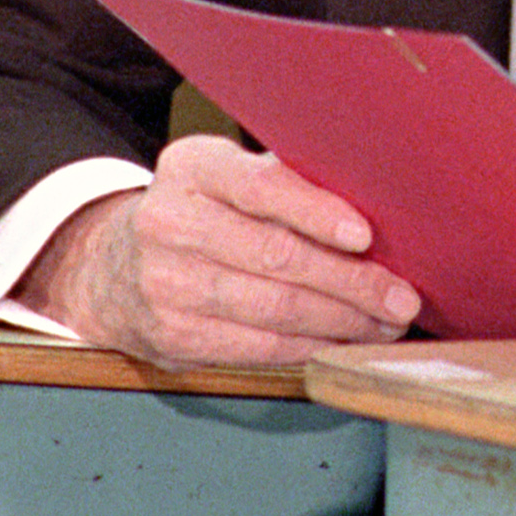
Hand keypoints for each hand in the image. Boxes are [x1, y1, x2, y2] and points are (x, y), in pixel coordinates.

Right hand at [18, 133, 419, 365]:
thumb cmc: (202, 214)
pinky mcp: (173, 335)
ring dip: (343, 322)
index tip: (365, 236)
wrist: (114, 269)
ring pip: (275, 309)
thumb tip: (378, 198)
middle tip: (401, 296)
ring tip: (384, 323)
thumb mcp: (227, 175)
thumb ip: (285, 179)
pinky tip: (343, 342)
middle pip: (277, 257)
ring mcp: (165, 283)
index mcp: (193, 168)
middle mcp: (170, 222)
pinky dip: (311, 347)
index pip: (260, 187)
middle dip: (352, 282)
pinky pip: (259, 347)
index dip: (316, 212)